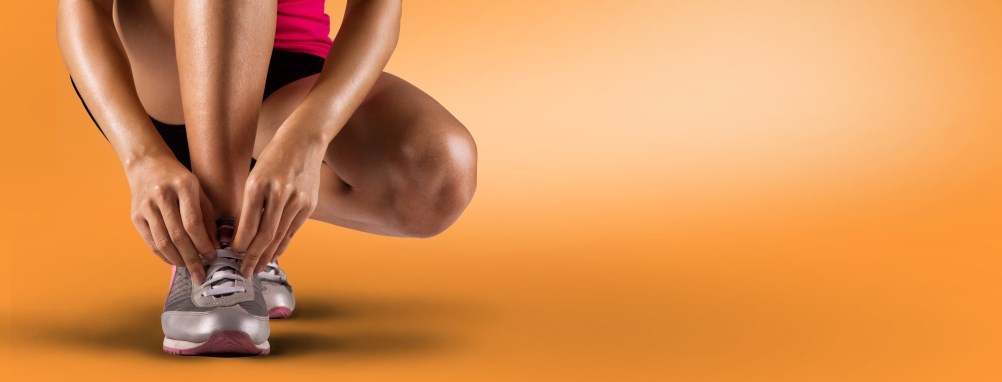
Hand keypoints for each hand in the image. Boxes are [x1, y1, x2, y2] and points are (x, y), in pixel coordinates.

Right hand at [126, 155, 216, 283]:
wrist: (147, 164)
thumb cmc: (179, 180)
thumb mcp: (199, 190)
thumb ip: (207, 217)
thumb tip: (213, 246)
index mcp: (183, 186)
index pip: (193, 222)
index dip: (203, 243)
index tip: (212, 256)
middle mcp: (162, 195)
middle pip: (177, 235)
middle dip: (191, 258)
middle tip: (201, 273)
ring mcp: (146, 206)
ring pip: (162, 242)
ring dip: (178, 260)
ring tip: (190, 268)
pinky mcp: (135, 216)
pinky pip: (150, 242)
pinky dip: (163, 255)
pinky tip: (175, 260)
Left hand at [232, 137, 322, 277]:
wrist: (304, 142)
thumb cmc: (274, 158)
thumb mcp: (255, 176)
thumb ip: (249, 205)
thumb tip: (240, 235)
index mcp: (258, 184)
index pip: (248, 223)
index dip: (240, 244)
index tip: (232, 254)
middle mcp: (278, 193)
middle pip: (265, 234)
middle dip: (253, 256)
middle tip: (244, 271)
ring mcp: (297, 199)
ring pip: (279, 235)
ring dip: (267, 255)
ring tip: (258, 267)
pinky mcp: (309, 204)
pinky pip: (292, 230)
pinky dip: (282, 244)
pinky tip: (274, 254)